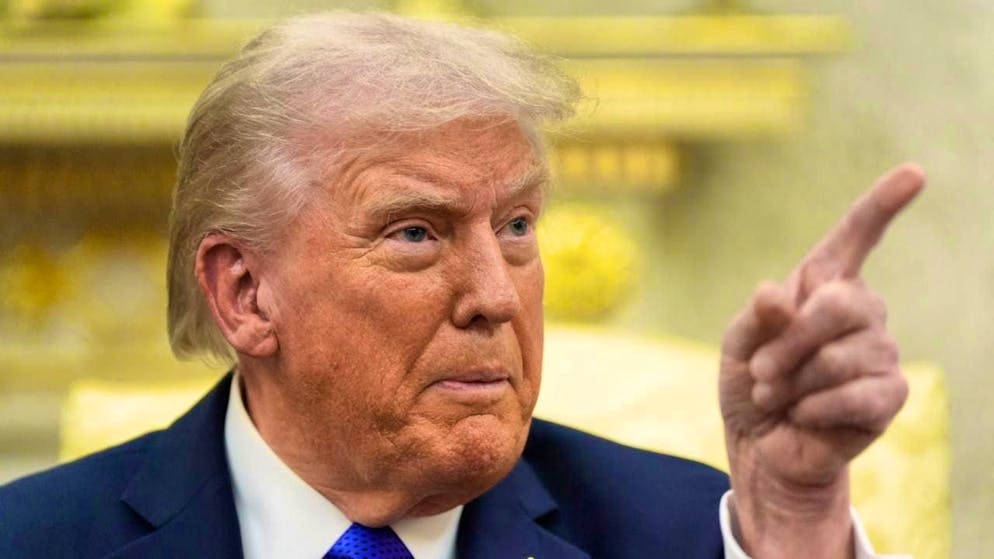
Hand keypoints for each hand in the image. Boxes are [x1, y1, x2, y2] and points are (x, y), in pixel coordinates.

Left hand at [719, 163, 925, 557]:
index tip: (915, 173)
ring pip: (839, 356)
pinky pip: (853, 394)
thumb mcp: (738, 346)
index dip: (882, 204)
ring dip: (793, 383)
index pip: (856, 237)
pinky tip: (805, 415)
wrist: (761, 444)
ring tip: (778, 397)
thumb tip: (777, 293)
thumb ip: (757, 317)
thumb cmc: (750, 385)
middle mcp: (859, 311)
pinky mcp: (889, 395)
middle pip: (838, 304)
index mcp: (822, 286)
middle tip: (759, 372)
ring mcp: (880, 352)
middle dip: (789, 343)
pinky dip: (814, 408)